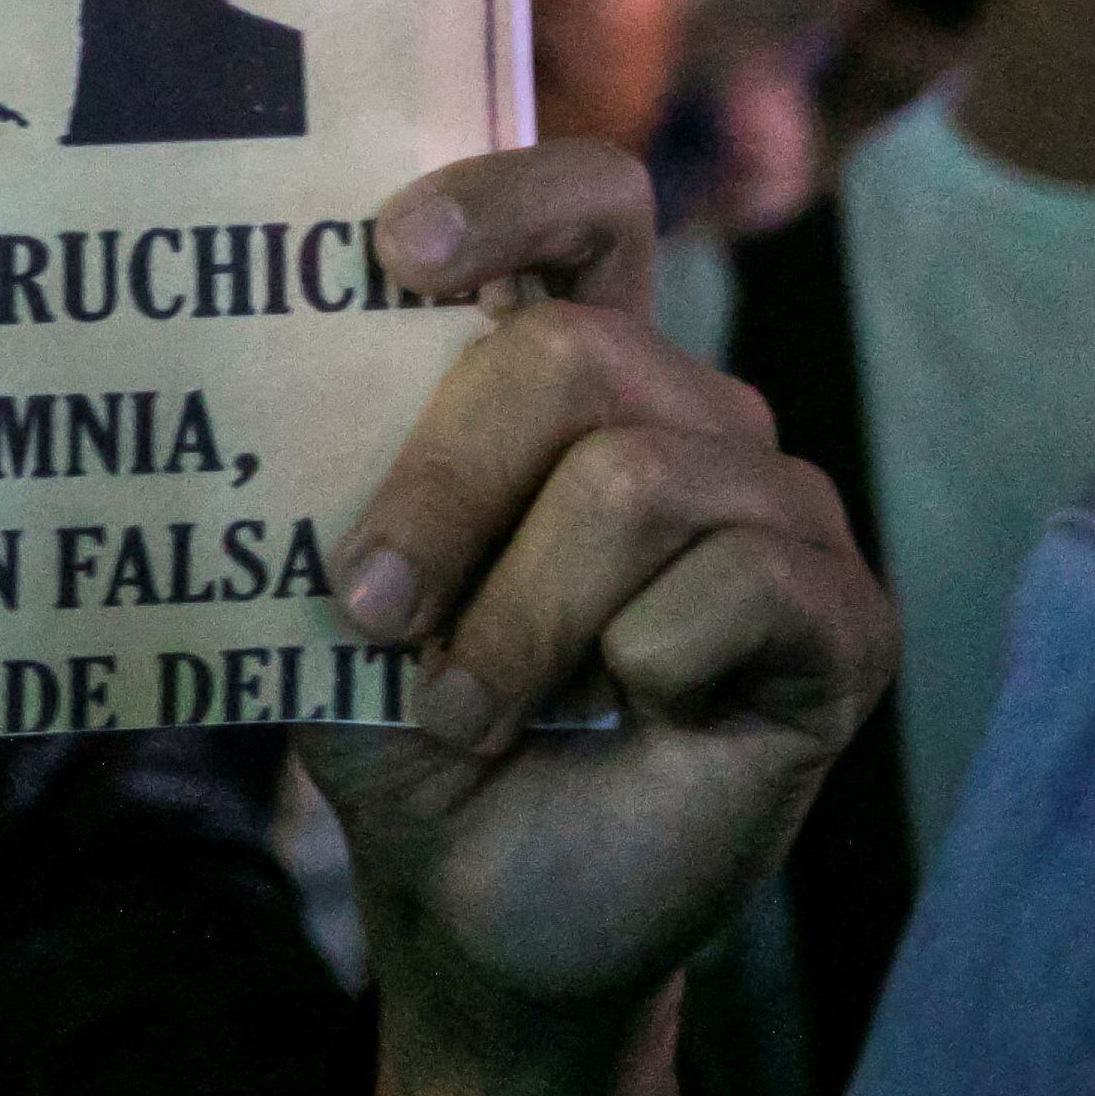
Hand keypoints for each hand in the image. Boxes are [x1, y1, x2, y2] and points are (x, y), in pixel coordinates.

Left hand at [302, 144, 896, 1095]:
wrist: (473, 896)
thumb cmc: (402, 717)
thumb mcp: (333, 576)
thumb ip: (326, 465)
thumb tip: (252, 356)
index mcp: (575, 373)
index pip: (588, 206)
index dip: (507, 198)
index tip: (395, 254)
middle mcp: (690, 413)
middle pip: (573, 354)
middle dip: (442, 485)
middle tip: (368, 607)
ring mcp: (781, 508)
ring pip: (635, 481)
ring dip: (516, 617)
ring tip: (467, 705)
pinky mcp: (843, 617)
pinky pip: (735, 586)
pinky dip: (634, 668)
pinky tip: (625, 719)